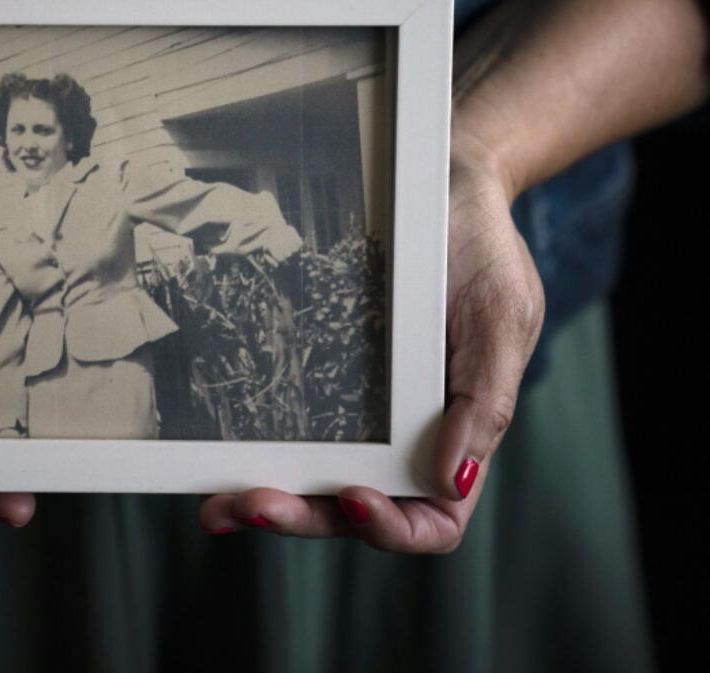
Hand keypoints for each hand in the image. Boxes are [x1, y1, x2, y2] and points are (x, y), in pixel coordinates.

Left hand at [197, 147, 543, 551]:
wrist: (437, 183)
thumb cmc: (485, 251)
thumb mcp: (504, 318)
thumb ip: (486, 401)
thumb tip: (452, 480)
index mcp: (456, 436)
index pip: (432, 518)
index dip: (394, 528)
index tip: (356, 495)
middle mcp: (399, 435)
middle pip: (351, 509)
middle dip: (303, 517)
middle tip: (254, 503)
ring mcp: (352, 409)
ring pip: (308, 478)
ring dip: (264, 498)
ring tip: (216, 502)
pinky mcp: (313, 371)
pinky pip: (280, 422)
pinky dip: (245, 448)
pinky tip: (208, 455)